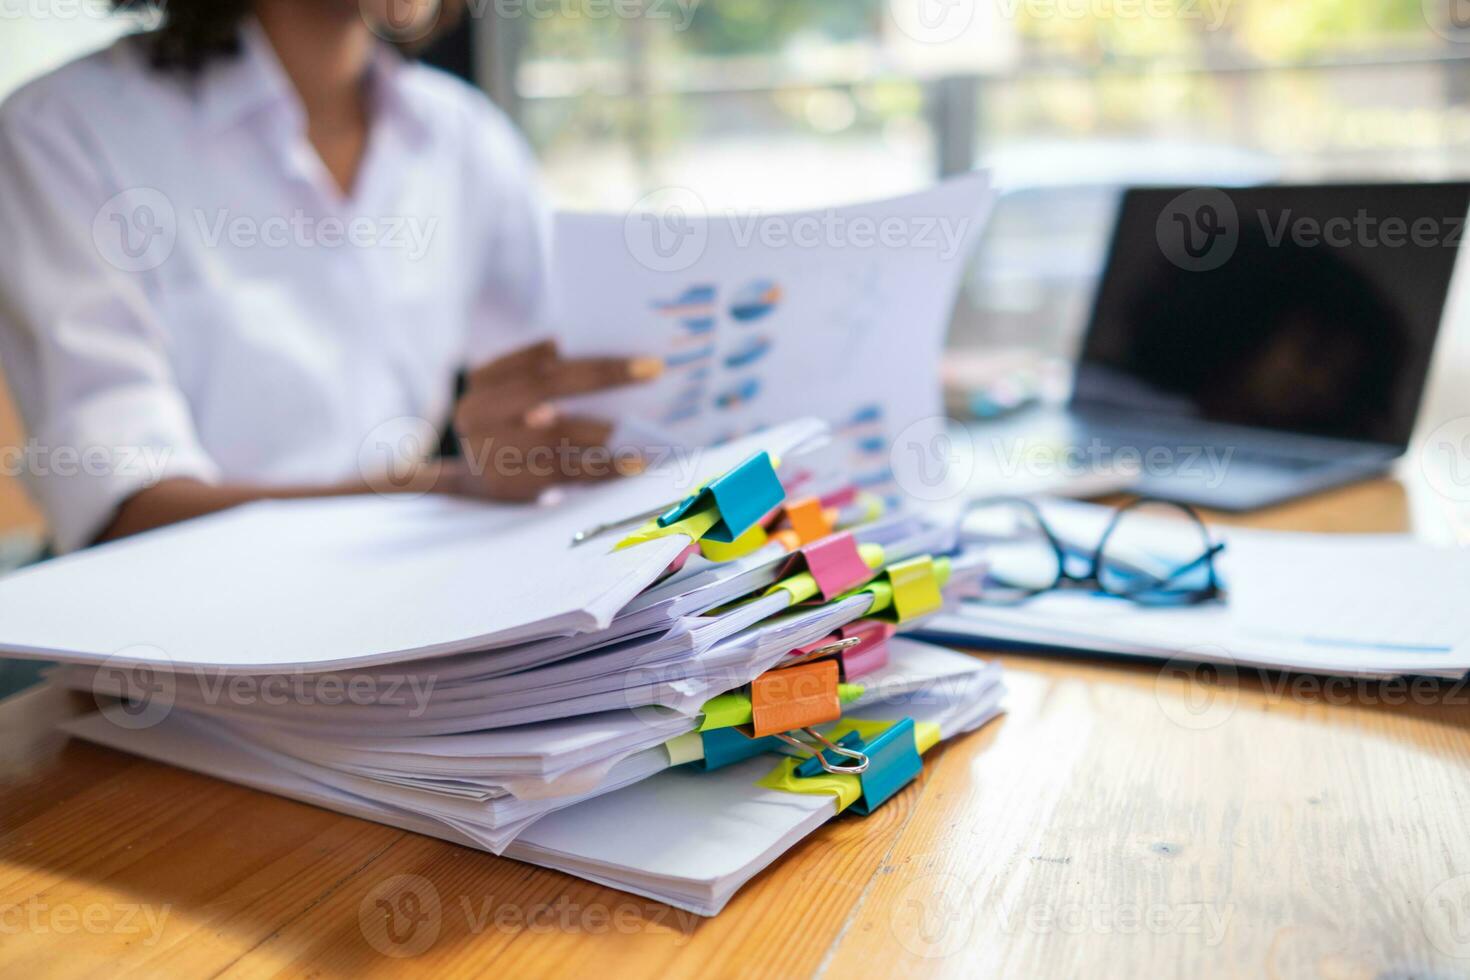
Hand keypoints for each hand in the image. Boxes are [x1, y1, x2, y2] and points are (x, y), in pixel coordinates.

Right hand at [447, 339, 662, 500]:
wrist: (469, 479)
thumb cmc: (506, 426)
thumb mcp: (512, 392)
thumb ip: (543, 370)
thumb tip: (598, 355)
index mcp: (483, 380)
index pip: (541, 362)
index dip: (588, 357)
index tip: (637, 356)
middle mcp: (477, 411)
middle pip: (546, 388)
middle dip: (603, 377)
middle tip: (651, 371)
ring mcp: (488, 449)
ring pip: (555, 435)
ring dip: (604, 430)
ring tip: (646, 426)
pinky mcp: (507, 483)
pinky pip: (563, 473)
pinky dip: (601, 468)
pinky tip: (633, 464)